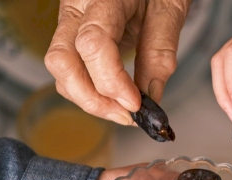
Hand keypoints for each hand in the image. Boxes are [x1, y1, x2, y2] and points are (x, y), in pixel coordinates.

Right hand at [45, 0, 190, 125]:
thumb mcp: (170, 8)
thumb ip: (160, 51)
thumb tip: (153, 97)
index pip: (93, 44)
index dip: (111, 82)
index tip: (136, 104)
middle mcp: (77, 8)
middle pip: (62, 61)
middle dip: (92, 99)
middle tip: (128, 116)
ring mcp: (70, 20)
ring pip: (62, 70)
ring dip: (91, 100)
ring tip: (126, 112)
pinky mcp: (73, 34)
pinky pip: (71, 69)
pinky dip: (90, 91)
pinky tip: (116, 99)